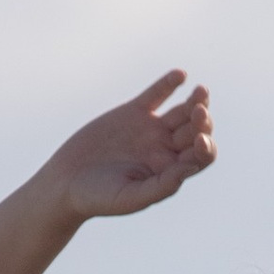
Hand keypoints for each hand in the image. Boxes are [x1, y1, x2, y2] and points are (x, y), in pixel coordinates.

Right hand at [43, 73, 214, 224]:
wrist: (67, 182)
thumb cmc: (99, 198)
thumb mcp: (131, 197)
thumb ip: (162, 186)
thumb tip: (191, 167)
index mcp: (171, 171)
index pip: (201, 156)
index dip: (206, 146)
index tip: (199, 140)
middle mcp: (166, 149)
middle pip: (196, 130)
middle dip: (202, 121)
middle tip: (199, 113)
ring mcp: (152, 129)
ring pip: (182, 111)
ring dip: (194, 101)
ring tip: (200, 92)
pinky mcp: (134, 112)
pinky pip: (157, 94)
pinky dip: (169, 83)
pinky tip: (180, 75)